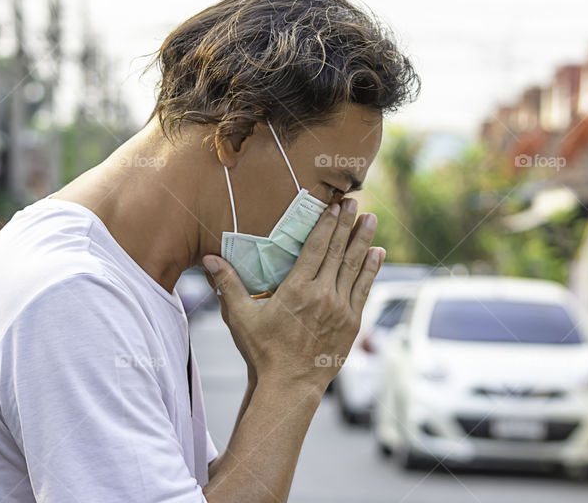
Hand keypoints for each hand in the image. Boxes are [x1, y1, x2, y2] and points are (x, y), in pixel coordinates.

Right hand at [202, 198, 384, 390]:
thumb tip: (209, 259)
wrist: (289, 386)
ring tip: (372, 219)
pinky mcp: (351, 322)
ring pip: (355, 267)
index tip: (336, 205)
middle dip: (348, 224)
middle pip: (338, 251)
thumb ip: (227, 285)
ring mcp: (340, 309)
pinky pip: (364, 289)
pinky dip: (371, 269)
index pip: (316, 248)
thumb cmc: (263, 351)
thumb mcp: (240, 317)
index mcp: (297, 289)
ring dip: (364, 241)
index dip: (327, 224)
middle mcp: (322, 295)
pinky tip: (377, 253)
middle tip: (357, 201)